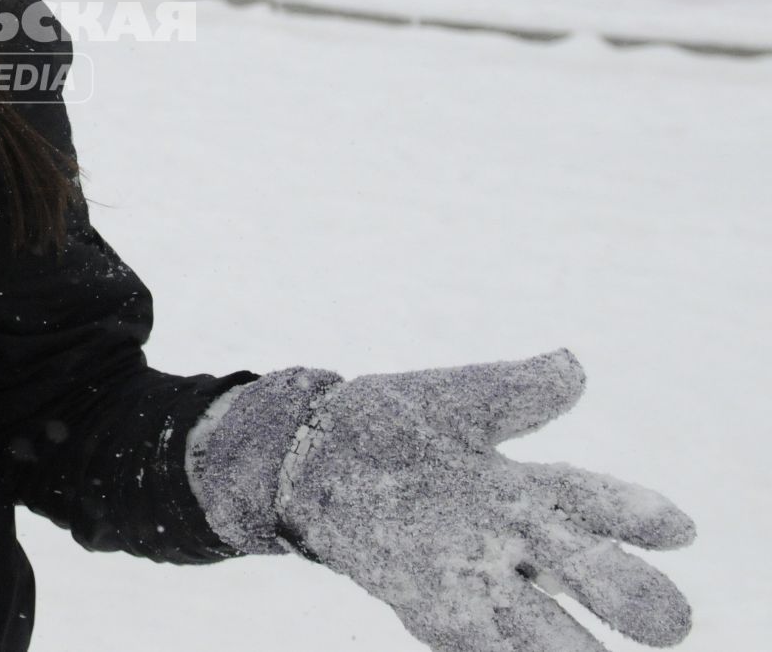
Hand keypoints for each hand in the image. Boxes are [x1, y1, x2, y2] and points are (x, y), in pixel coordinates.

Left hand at [189, 350, 695, 651]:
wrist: (309, 454)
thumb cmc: (391, 421)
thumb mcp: (452, 399)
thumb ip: (513, 390)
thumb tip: (574, 368)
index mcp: (528, 486)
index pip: (596, 499)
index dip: (639, 515)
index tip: (681, 528)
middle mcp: (512, 538)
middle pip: (586, 571)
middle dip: (626, 594)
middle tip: (668, 619)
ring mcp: (473, 575)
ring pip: (539, 619)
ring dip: (567, 642)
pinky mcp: (428, 602)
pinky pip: (470, 636)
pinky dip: (496, 648)